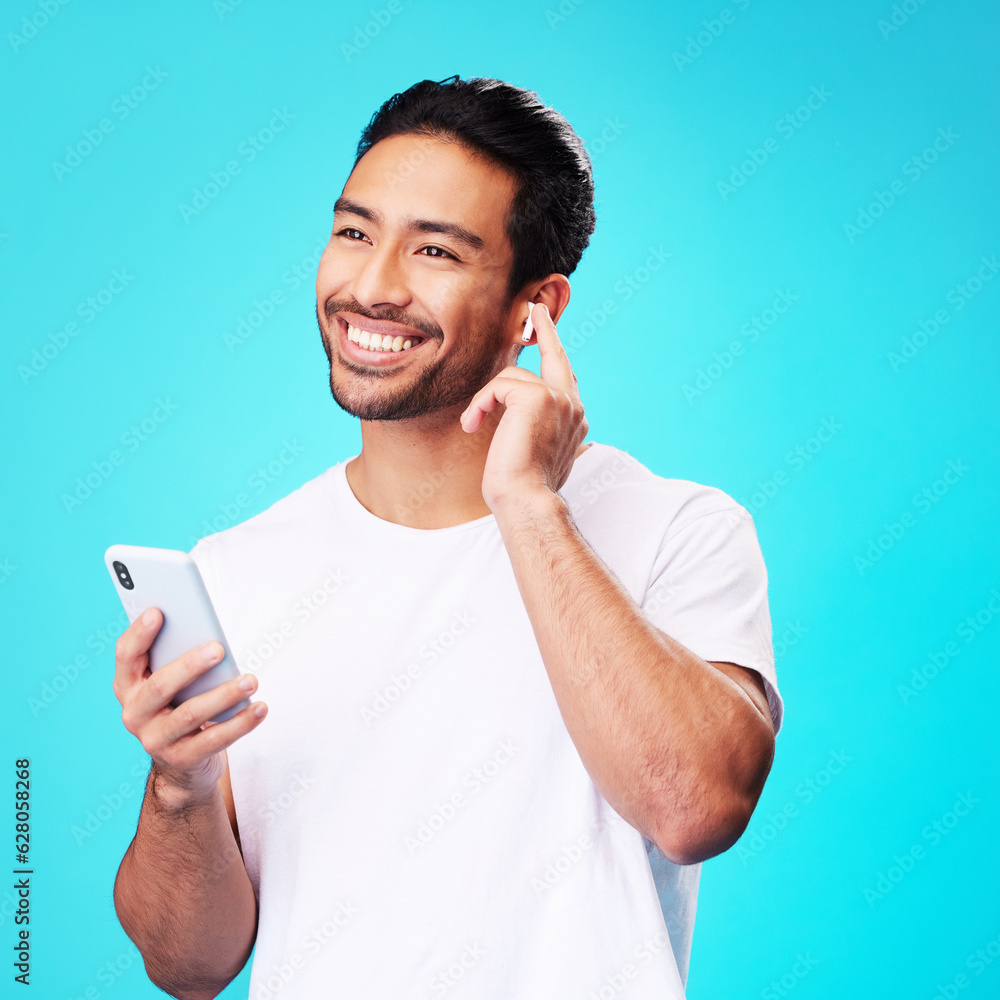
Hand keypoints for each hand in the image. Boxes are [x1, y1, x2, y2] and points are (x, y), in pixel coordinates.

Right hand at [113, 608, 266, 804]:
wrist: (182, 763)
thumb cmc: (180, 705)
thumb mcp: (173, 682)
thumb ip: (178, 658)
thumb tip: (209, 635)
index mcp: (128, 685)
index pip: (126, 655)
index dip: (138, 634)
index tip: (157, 611)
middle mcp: (135, 713)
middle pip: (160, 686)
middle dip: (190, 665)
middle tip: (219, 649)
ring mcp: (156, 740)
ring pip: (191, 714)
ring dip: (224, 695)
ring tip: (251, 680)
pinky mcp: (181, 759)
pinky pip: (214, 740)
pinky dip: (241, 723)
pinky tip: (260, 708)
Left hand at [459, 302, 587, 512]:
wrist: (526, 499)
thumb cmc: (524, 487)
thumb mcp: (534, 452)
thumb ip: (538, 428)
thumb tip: (529, 423)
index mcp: (574, 418)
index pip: (565, 376)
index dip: (554, 348)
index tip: (545, 327)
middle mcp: (573, 405)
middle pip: (556, 356)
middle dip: (546, 328)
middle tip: (534, 309)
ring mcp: (559, 399)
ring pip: (512, 378)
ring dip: (485, 401)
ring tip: (473, 425)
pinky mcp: (537, 397)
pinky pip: (499, 387)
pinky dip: (480, 404)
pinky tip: (474, 425)